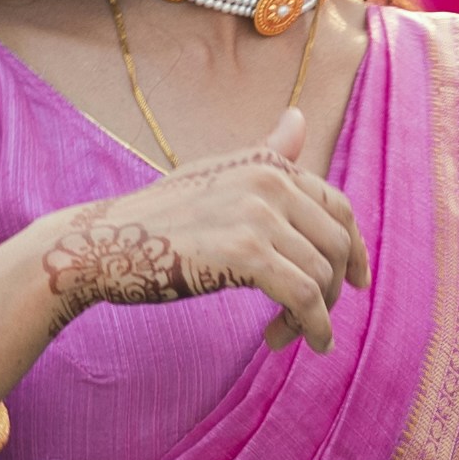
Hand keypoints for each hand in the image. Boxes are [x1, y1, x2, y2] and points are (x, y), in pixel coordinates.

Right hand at [33, 122, 363, 346]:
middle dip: (332, 287)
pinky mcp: (246, 253)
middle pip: (336, 242)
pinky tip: (292, 343)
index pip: (337, 204)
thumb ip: (266, 153)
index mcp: (267, 162)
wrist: (104, 244)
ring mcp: (258, 214)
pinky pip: (303, 296)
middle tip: (312, 318)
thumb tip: (300, 116)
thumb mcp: (218, 175)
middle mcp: (269, 179)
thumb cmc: (158, 217)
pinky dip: (309, 326)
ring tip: (284, 335)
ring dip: (312, 315)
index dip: (354, 247)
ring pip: (321, 274)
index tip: (354, 282)